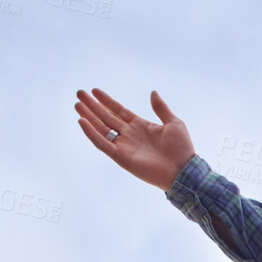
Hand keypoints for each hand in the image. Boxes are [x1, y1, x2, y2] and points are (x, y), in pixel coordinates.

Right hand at [75, 88, 194, 190]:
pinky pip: (103, 144)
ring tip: (78, 104)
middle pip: (106, 118)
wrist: (183, 171)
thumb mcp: (173, 123)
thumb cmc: (182, 149)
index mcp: (141, 126)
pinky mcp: (122, 157)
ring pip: (102, 129)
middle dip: (93, 106)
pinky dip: (92, 133)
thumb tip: (153, 93)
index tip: (94, 91)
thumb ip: (161, 108)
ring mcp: (125, 146)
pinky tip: (82, 122)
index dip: (107, 101)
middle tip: (79, 93)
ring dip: (89, 117)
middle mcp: (130, 135)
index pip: (119, 111)